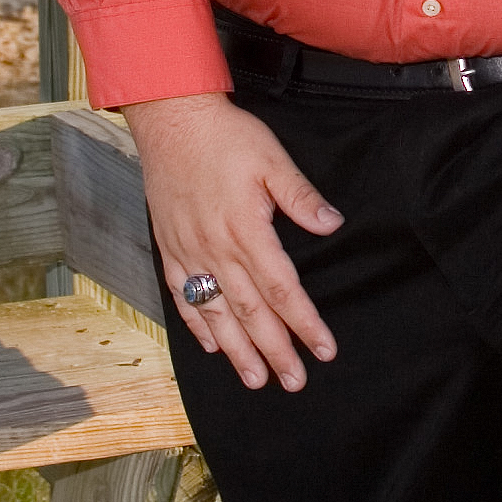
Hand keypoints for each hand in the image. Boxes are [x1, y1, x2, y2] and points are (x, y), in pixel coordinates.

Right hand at [121, 92, 343, 390]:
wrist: (171, 120)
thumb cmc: (225, 137)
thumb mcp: (273, 159)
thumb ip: (300, 197)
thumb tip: (331, 224)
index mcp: (247, 230)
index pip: (283, 289)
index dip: (304, 323)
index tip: (323, 349)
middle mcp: (217, 249)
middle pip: (251, 312)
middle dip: (275, 350)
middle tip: (294, 381)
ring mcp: (189, 252)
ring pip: (216, 313)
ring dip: (237, 350)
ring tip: (255, 379)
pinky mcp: (170, 248)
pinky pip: (183, 296)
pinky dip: (197, 325)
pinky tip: (212, 346)